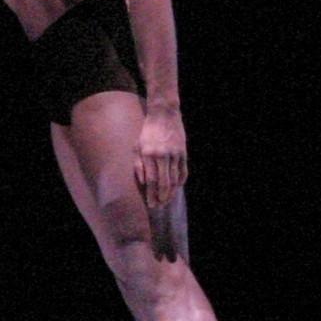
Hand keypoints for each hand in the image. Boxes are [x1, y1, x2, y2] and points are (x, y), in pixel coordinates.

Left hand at [136, 105, 187, 260]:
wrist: (164, 114)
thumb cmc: (147, 132)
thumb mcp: (137, 146)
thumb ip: (138, 165)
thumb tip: (144, 183)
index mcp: (149, 154)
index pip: (152, 181)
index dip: (152, 195)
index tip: (151, 204)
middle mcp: (163, 155)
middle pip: (164, 183)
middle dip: (162, 198)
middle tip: (159, 207)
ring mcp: (175, 154)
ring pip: (175, 179)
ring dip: (171, 192)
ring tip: (166, 201)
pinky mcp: (183, 152)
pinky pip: (183, 171)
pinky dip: (180, 182)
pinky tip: (176, 188)